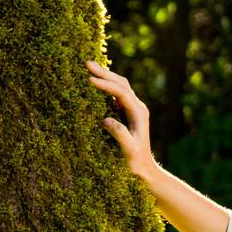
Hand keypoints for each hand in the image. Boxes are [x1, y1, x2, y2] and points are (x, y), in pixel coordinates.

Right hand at [85, 59, 155, 180]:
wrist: (144, 167)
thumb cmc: (136, 160)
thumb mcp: (128, 149)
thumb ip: (119, 134)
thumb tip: (106, 119)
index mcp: (139, 113)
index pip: (122, 93)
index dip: (106, 85)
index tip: (90, 80)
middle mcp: (138, 107)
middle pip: (122, 84)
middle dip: (105, 73)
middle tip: (87, 63)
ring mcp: (133, 108)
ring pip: (120, 86)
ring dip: (106, 76)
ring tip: (89, 67)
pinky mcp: (127, 112)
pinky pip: (117, 93)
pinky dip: (106, 85)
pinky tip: (96, 81)